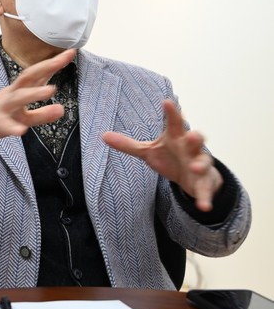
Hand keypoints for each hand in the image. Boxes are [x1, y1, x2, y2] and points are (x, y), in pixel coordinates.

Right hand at [0, 49, 75, 150]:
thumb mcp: (20, 117)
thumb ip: (41, 114)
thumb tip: (62, 109)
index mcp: (16, 91)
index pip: (37, 73)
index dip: (53, 63)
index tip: (72, 51)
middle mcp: (9, 95)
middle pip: (27, 77)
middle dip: (46, 67)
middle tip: (64, 59)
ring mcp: (1, 109)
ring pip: (17, 98)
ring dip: (33, 93)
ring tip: (50, 90)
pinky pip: (4, 126)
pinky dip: (12, 128)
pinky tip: (21, 131)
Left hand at [102, 100, 222, 211]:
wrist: (193, 176)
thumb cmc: (170, 157)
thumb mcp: (148, 151)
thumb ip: (128, 145)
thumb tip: (103, 135)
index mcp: (176, 137)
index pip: (174, 123)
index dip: (172, 112)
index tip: (167, 102)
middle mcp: (190, 148)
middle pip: (195, 139)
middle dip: (194, 137)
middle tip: (190, 135)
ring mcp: (200, 164)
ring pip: (204, 161)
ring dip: (200, 165)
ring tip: (195, 168)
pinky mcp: (204, 183)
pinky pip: (205, 190)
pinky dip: (205, 198)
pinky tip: (204, 207)